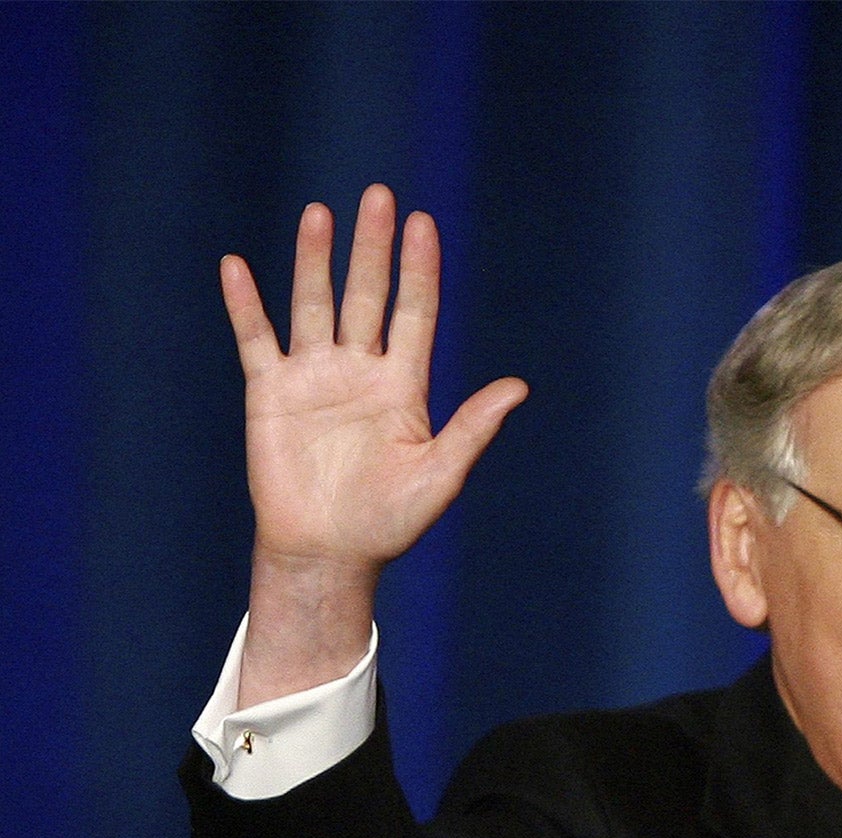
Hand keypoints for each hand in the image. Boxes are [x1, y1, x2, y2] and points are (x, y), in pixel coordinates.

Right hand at [221, 185, 526, 703]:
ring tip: (319, 214)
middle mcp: (360, 371)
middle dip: (372, 248)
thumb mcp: (441, 473)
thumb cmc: (390, 521)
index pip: (414, 312)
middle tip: (379, 196)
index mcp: (404, 386)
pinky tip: (237, 266)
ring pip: (315, 304)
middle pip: (367, 295)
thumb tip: (519, 386)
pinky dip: (246, 304)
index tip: (424, 224)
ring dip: (315, 260)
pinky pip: (256, 339)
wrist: (330, 552)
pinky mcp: (271, 394)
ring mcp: (314, 378)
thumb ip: (473, 427)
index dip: (419, 269)